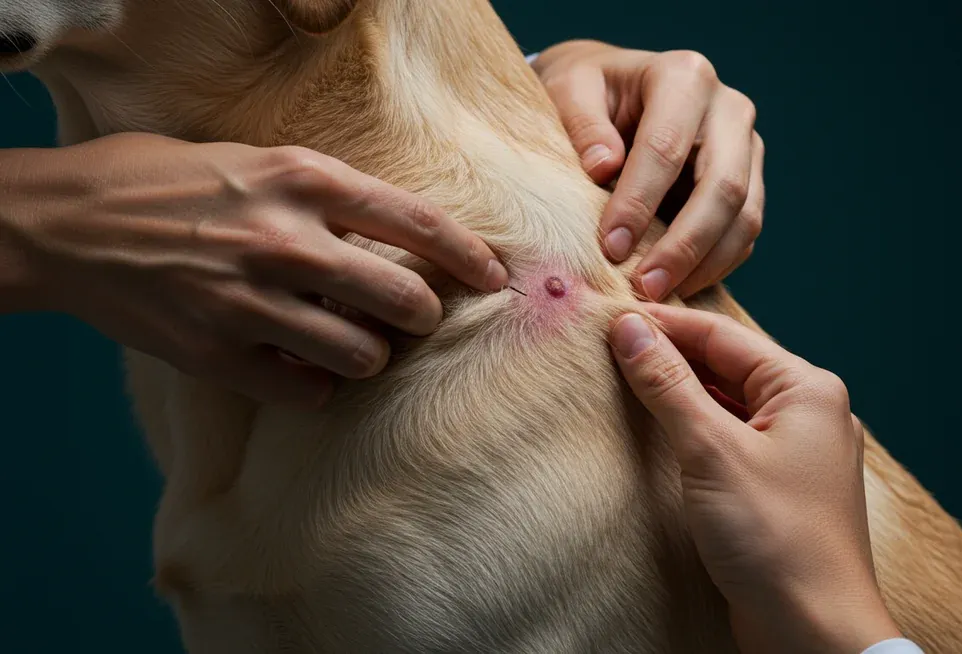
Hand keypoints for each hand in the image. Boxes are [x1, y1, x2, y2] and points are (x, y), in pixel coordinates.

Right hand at [2, 133, 507, 405]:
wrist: (65, 223)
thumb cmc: (167, 181)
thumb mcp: (256, 160)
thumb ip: (328, 195)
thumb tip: (397, 238)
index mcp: (304, 180)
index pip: (419, 226)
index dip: (470, 258)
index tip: (495, 280)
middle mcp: (287, 240)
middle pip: (406, 302)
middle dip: (422, 318)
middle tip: (412, 319)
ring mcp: (252, 300)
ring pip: (364, 356)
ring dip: (369, 356)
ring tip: (352, 343)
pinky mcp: (217, 352)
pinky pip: (306, 390)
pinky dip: (316, 385)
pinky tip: (300, 367)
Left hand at [533, 40, 763, 299]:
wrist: (612, 93)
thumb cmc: (587, 92)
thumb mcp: (567, 89)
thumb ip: (581, 123)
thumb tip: (604, 168)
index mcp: (685, 76)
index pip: (666, 147)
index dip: (639, 202)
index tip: (610, 248)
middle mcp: (729, 109)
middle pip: (723, 187)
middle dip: (684, 245)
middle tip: (644, 288)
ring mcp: (747, 148)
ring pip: (744, 218)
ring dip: (704, 266)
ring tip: (659, 297)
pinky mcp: (749, 183)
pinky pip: (743, 235)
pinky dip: (714, 268)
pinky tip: (677, 289)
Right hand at [609, 305, 900, 652]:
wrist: (814, 632)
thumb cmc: (776, 541)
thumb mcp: (711, 451)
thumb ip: (668, 385)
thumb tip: (630, 329)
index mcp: (807, 389)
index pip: (722, 336)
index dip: (664, 324)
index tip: (611, 318)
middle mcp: (810, 412)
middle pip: (727, 365)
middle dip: (670, 356)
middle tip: (609, 348)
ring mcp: (799, 451)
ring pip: (729, 402)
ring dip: (680, 393)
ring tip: (625, 381)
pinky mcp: (782, 487)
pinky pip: (734, 439)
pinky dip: (696, 429)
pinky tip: (662, 431)